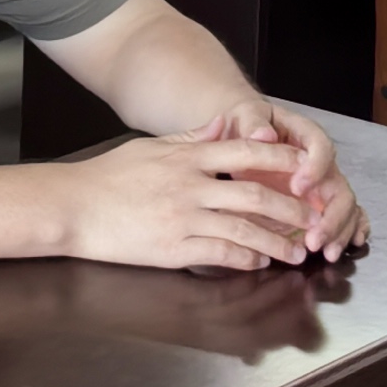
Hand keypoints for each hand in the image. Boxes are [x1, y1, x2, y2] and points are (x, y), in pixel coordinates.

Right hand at [65, 122, 342, 272]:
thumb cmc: (107, 177)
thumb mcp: (150, 146)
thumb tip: (222, 124)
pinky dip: (245, 259)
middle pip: (255, 194)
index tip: (306, 167)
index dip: (282, 160)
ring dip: (276, 242)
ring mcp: (183, 219)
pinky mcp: (173, 249)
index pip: (246, 152)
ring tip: (296, 251)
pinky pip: (220, 254)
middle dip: (291, 208)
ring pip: (244, 230)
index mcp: (187, 157)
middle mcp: (191, 185)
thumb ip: (189, 137)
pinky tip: (259, 263)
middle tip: (314, 217)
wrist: (72, 207)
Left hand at [194, 97, 364, 258]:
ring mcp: (322, 184)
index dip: (315, 168)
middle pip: (339, 186)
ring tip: (328, 254)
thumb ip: (252, 123)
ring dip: (339, 231)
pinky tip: (343, 248)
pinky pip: (342, 217)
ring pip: (344, 207)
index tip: (297, 187)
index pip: (321, 147)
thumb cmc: (244, 124)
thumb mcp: (242, 115)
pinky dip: (347, 231)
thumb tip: (263, 135)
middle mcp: (319, 161)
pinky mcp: (317, 202)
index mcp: (304, 134)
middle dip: (332, 216)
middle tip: (314, 239)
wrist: (241, 135)